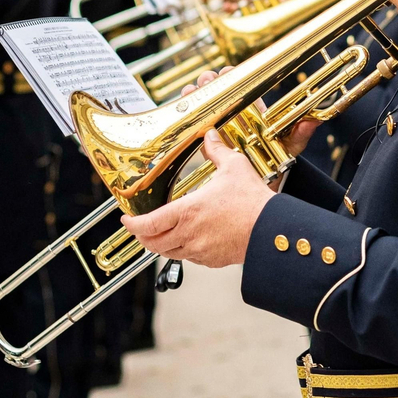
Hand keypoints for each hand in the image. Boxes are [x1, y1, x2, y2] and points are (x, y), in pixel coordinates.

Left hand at [120, 129, 272, 267]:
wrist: (270, 230)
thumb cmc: (253, 201)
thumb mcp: (234, 167)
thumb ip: (217, 151)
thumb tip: (210, 136)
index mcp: (187, 211)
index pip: (148, 224)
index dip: (132, 224)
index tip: (126, 219)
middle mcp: (189, 234)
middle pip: (153, 243)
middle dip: (142, 236)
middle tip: (139, 228)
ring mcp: (200, 250)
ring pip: (170, 252)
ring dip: (162, 244)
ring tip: (162, 234)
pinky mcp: (212, 261)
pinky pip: (190, 259)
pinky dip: (184, 250)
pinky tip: (190, 240)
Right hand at [186, 68, 319, 159]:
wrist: (263, 187)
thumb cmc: (280, 163)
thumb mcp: (290, 148)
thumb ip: (300, 135)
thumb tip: (313, 122)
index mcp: (255, 111)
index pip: (243, 87)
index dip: (233, 77)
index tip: (227, 72)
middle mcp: (236, 116)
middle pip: (220, 92)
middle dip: (212, 82)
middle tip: (207, 80)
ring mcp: (221, 127)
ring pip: (206, 104)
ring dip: (197, 94)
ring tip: (192, 90)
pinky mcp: (207, 141)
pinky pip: (195, 123)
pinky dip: (188, 112)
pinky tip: (184, 104)